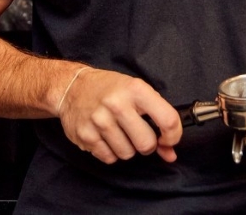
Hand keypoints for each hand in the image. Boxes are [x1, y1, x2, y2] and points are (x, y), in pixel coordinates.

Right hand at [58, 67, 182, 163]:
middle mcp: (117, 104)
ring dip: (127, 148)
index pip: (167, 120)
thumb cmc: (111, 89)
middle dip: (147, 145)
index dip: (173, 136)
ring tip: (119, 132)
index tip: (167, 139)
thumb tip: (170, 154)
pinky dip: (111, 152)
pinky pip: (110, 158)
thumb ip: (158, 120)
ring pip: (127, 154)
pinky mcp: (86, 135)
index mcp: (135, 89)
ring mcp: (99, 120)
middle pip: (146, 144)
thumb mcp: (138, 93)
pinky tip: (106, 137)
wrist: (73, 87)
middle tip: (138, 133)